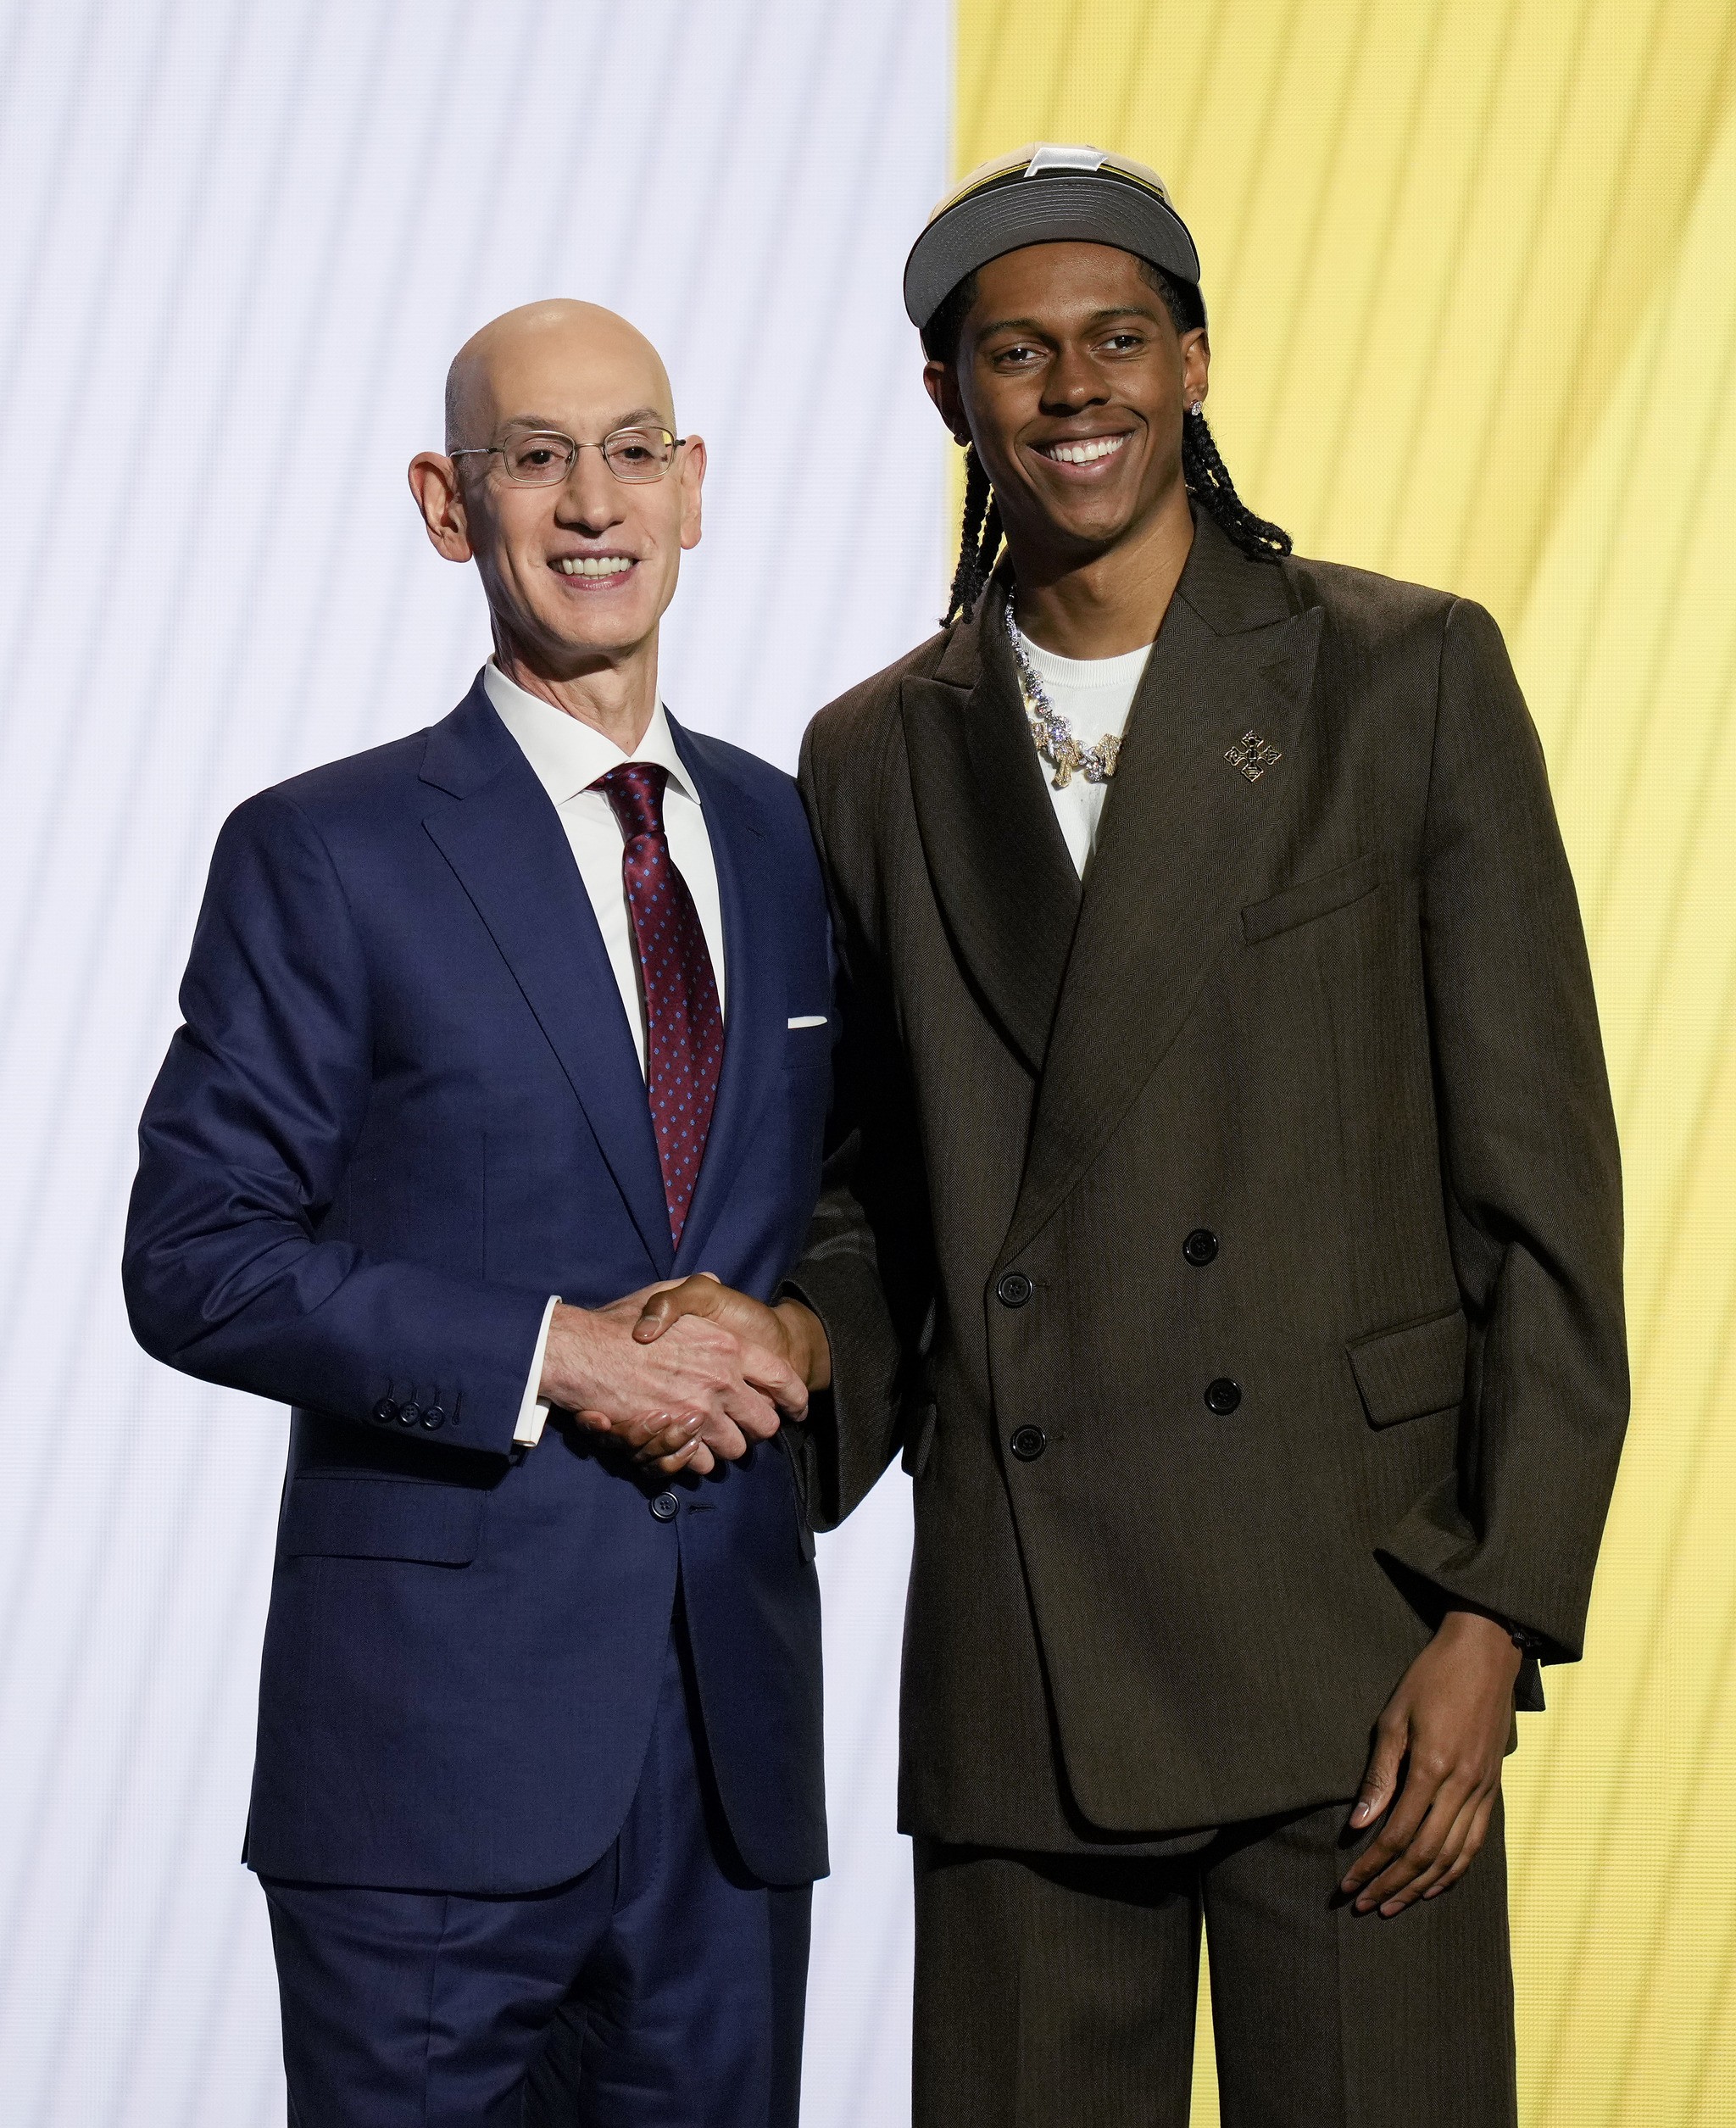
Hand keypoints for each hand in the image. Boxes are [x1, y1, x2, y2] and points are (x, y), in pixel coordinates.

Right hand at [537, 1290, 807, 1477]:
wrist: (580, 1353)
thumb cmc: (619, 1323)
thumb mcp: (665, 1292)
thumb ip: (695, 1289)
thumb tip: (713, 1280)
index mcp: (728, 1345)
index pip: (783, 1379)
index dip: (793, 1398)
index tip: (794, 1409)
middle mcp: (721, 1380)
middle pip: (765, 1423)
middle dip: (756, 1428)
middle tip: (740, 1425)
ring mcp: (699, 1412)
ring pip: (735, 1449)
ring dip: (725, 1447)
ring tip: (710, 1437)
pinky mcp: (674, 1438)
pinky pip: (702, 1462)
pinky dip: (696, 1460)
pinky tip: (685, 1446)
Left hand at [1338, 1609, 1522, 1917]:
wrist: (1486, 1653)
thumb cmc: (1431, 1678)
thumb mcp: (1393, 1717)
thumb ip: (1379, 1775)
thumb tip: (1358, 1825)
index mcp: (1432, 1767)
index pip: (1398, 1835)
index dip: (1371, 1865)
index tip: (1347, 1884)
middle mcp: (1462, 1786)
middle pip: (1425, 1855)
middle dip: (1391, 1885)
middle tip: (1363, 1905)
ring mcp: (1483, 1790)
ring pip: (1453, 1857)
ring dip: (1421, 1886)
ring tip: (1393, 1905)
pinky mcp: (1494, 1788)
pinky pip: (1476, 1842)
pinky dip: (1455, 1870)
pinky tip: (1435, 1884)